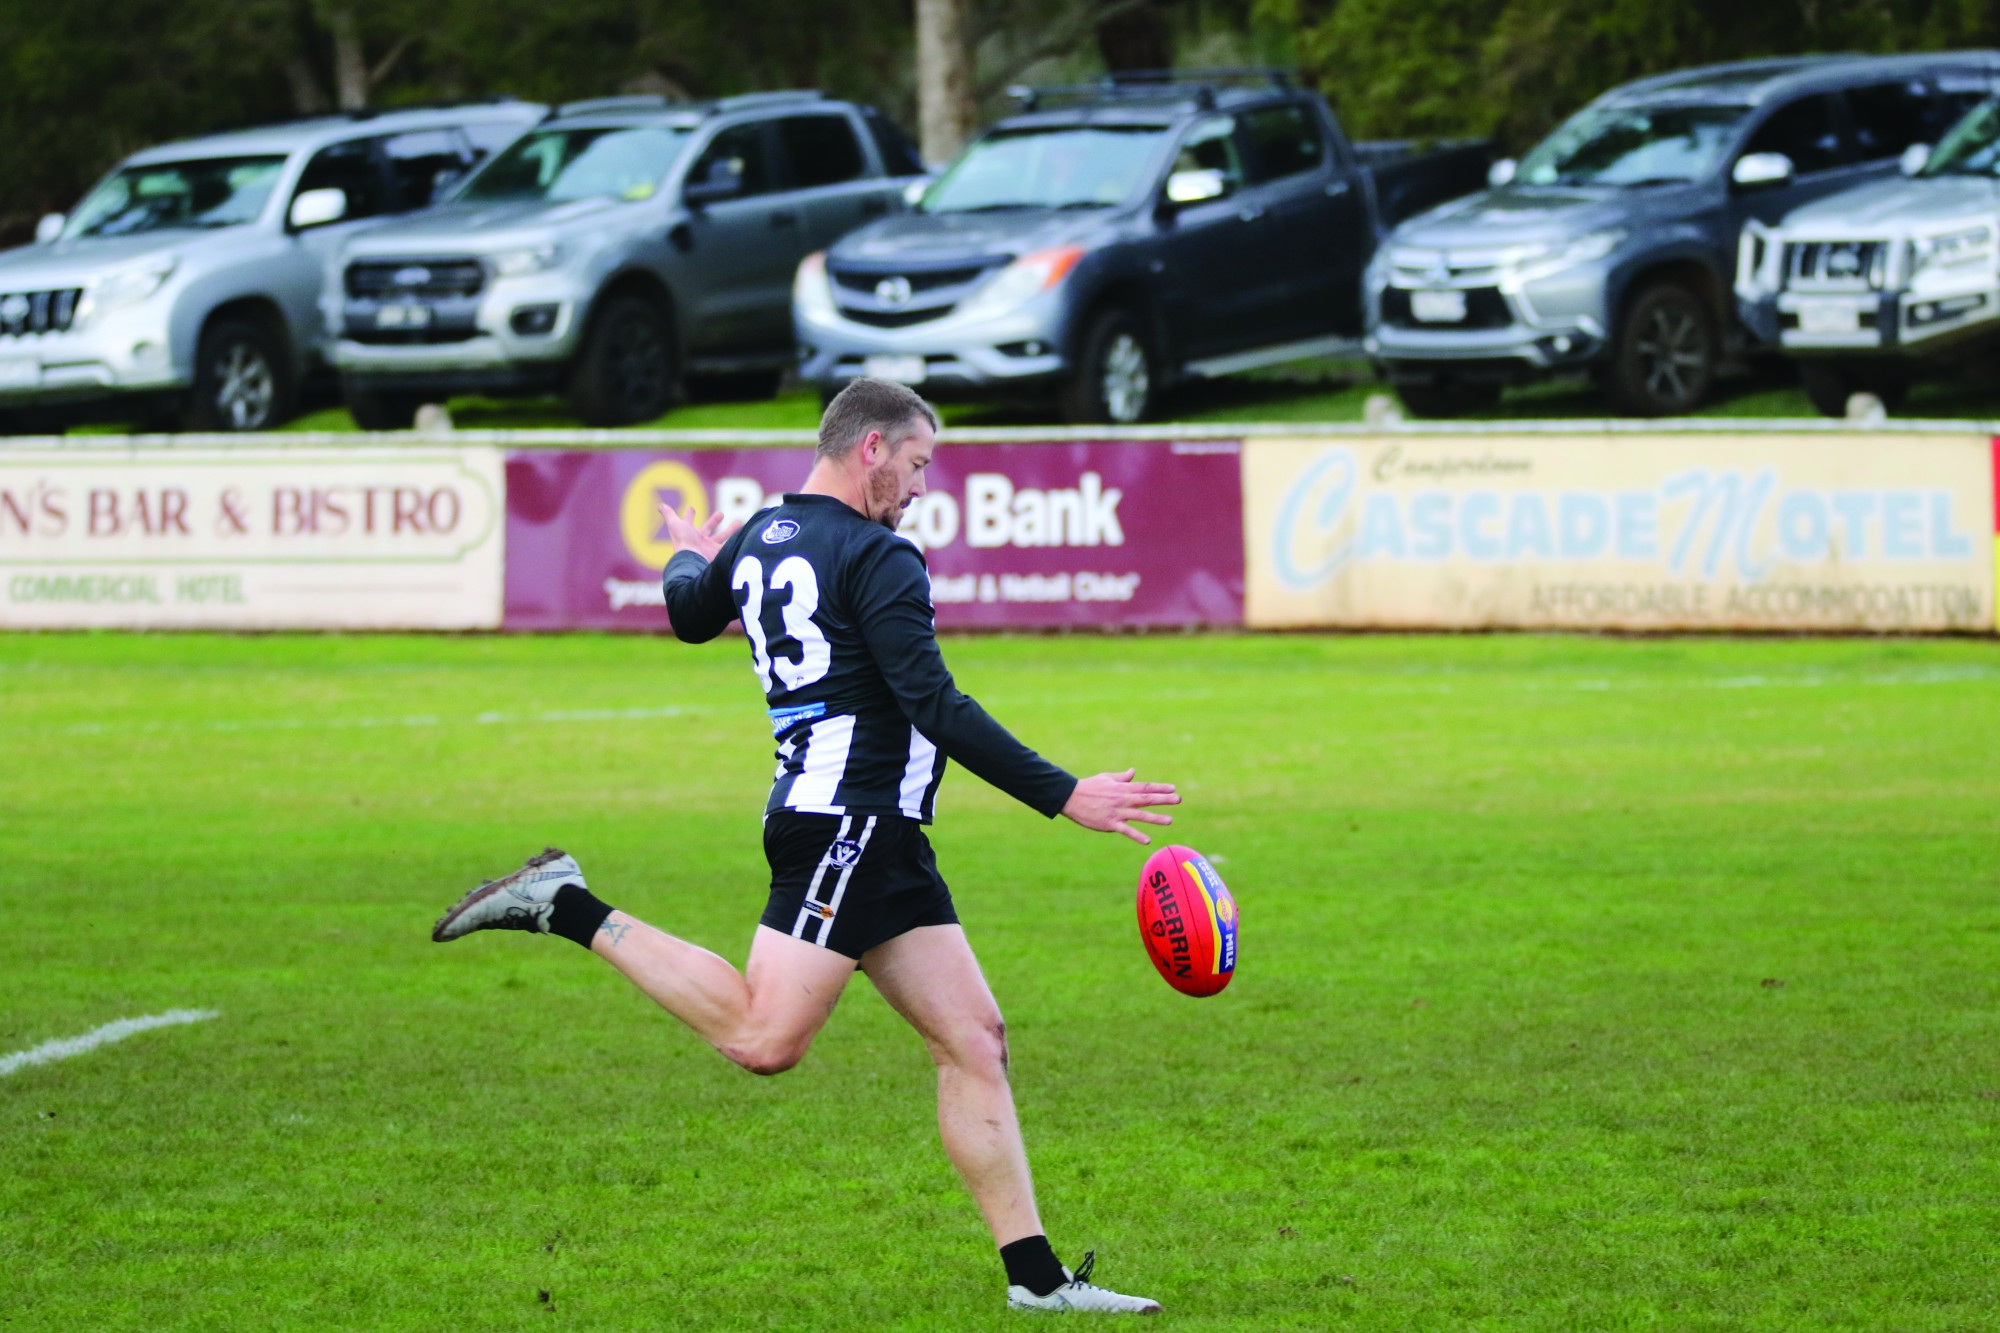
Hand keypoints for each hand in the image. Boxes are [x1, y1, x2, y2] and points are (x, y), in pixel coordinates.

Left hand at [659, 503, 738, 560]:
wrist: (694, 560)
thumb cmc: (684, 541)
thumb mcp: (675, 524)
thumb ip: (669, 514)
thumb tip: (660, 505)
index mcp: (689, 533)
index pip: (689, 522)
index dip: (689, 515)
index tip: (691, 508)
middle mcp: (699, 541)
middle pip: (708, 528)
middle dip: (713, 521)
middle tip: (721, 514)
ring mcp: (709, 548)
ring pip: (722, 537)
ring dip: (730, 530)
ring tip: (739, 523)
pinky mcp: (719, 554)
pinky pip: (729, 546)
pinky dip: (737, 540)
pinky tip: (744, 534)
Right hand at [1061, 768, 1179, 844]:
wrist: (1070, 797)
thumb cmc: (1088, 787)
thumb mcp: (1106, 778)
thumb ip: (1122, 777)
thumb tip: (1133, 772)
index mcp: (1122, 788)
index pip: (1145, 787)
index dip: (1160, 788)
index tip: (1173, 789)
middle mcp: (1123, 799)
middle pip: (1146, 799)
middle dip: (1164, 799)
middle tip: (1178, 799)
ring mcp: (1117, 812)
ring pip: (1140, 815)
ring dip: (1155, 817)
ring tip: (1169, 820)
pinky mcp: (1110, 823)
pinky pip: (1126, 830)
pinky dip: (1137, 835)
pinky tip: (1148, 840)